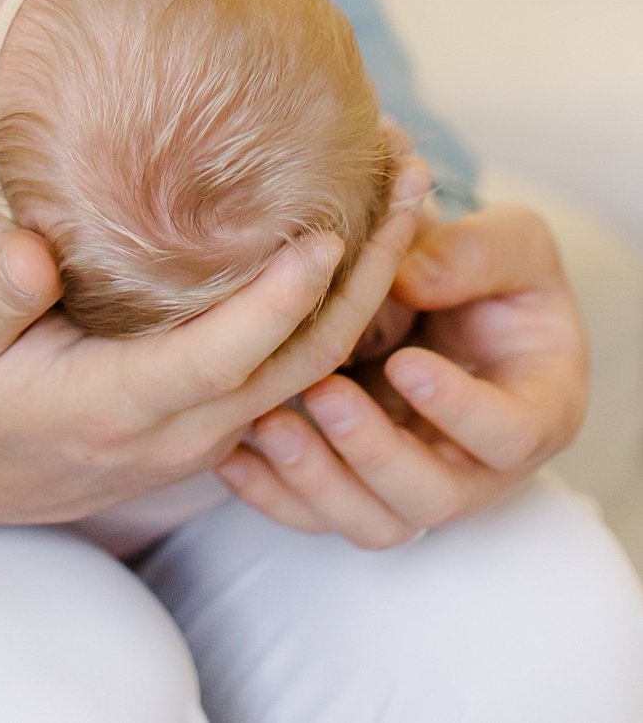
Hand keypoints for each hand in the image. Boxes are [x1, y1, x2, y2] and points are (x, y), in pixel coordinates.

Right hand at [0, 164, 423, 524]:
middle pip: (303, 360)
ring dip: (374, 281)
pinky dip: (345, 303)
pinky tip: (370, 236)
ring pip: (316, 365)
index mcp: (118, 405)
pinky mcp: (216, 415)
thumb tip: (28, 249)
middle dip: (369, 272)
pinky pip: (298, 367)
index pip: (221, 358)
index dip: (278, 302)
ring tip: (413, 187)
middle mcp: (182, 428)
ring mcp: (208, 429)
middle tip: (414, 176)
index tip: (326, 234)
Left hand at [219, 205, 586, 547]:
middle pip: (433, 498)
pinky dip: (273, 492)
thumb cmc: (494, 270)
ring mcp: (415, 482)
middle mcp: (478, 467)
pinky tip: (231, 454)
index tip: (406, 365)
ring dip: (316, 481)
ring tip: (267, 423)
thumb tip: (409, 275)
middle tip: (324, 394)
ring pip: (372, 520)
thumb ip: (474, 256)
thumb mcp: (510, 246)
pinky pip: (318, 512)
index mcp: (535, 411)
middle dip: (374, 454)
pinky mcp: (358, 484)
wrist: (452, 297)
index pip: (509, 436)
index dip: (461, 410)